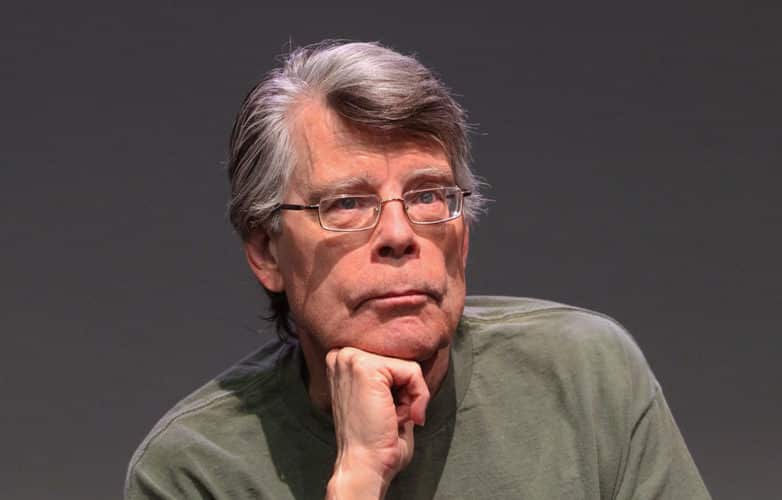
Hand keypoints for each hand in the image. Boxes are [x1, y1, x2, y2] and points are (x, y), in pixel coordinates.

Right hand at [325, 347, 429, 498]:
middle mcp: (342, 355)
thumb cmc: (376, 441)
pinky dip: (418, 396)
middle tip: (394, 417)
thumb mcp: (384, 398)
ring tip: (394, 418)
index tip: (393, 413)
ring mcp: (351, 359)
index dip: (402, 386)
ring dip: (412, 396)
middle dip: (408, 390)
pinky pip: (412, 372)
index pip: (391, 359)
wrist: (364, 466)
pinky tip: (401, 417)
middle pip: (400, 359)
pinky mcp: (366, 368)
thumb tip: (419, 358)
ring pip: (408, 365)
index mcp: (343, 362)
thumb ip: (394, 375)